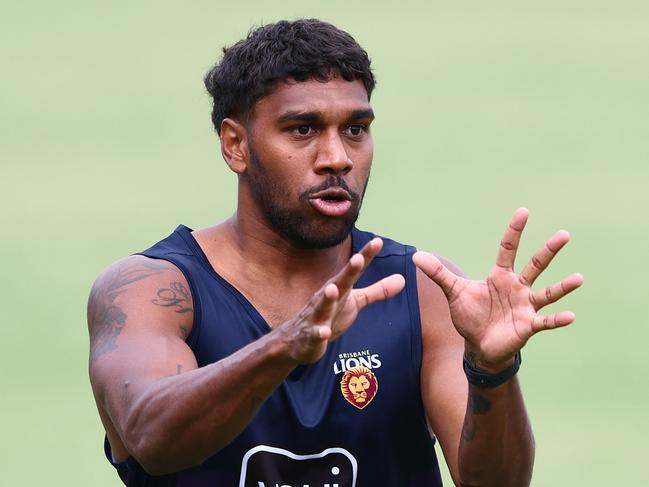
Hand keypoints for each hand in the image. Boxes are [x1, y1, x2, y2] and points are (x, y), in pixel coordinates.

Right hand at [277, 238, 405, 363]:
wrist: (298, 340)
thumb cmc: (331, 315)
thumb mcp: (355, 301)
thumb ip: (378, 291)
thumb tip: (403, 279)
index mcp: (340, 288)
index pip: (354, 270)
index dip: (366, 256)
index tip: (378, 242)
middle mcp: (328, 297)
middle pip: (339, 283)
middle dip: (348, 271)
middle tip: (358, 258)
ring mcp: (318, 316)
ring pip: (323, 306)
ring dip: (327, 298)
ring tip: (332, 289)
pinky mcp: (312, 336)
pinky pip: (315, 334)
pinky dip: (319, 333)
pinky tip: (324, 332)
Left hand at [413, 208, 582, 371]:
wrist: (477, 346)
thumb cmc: (470, 316)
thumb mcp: (453, 292)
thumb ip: (438, 274)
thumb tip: (416, 256)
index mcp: (500, 276)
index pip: (508, 248)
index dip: (514, 231)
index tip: (523, 212)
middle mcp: (517, 287)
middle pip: (535, 265)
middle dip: (549, 250)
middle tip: (564, 234)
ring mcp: (525, 306)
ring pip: (547, 292)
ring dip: (562, 287)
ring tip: (578, 278)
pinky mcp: (528, 325)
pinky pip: (545, 321)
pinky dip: (557, 319)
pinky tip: (570, 316)